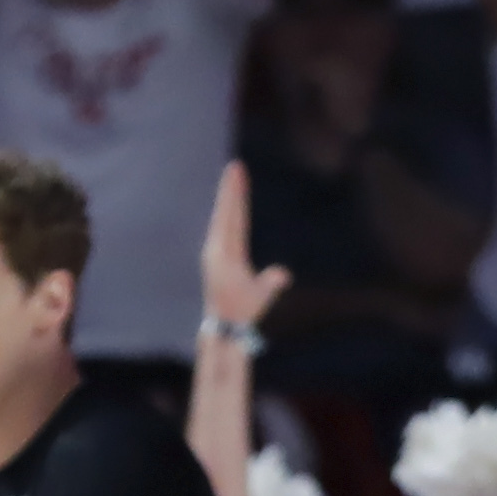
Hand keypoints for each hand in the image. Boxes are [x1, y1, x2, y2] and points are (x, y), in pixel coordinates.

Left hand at [199, 161, 290, 332]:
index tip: (237, 174)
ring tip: (232, 180)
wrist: (223, 328)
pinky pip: (220, 229)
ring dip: (228, 200)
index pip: (234, 217)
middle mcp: (216, 250)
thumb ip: (271, 282)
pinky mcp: (213, 259)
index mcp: (227, 254)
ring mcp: (212, 254)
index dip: (236, 195)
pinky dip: (226, 215)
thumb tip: (283, 274)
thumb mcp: (261, 297)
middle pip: (225, 213)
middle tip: (234, 166)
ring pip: (221, 219)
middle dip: (231, 190)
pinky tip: (229, 209)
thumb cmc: (245, 312)